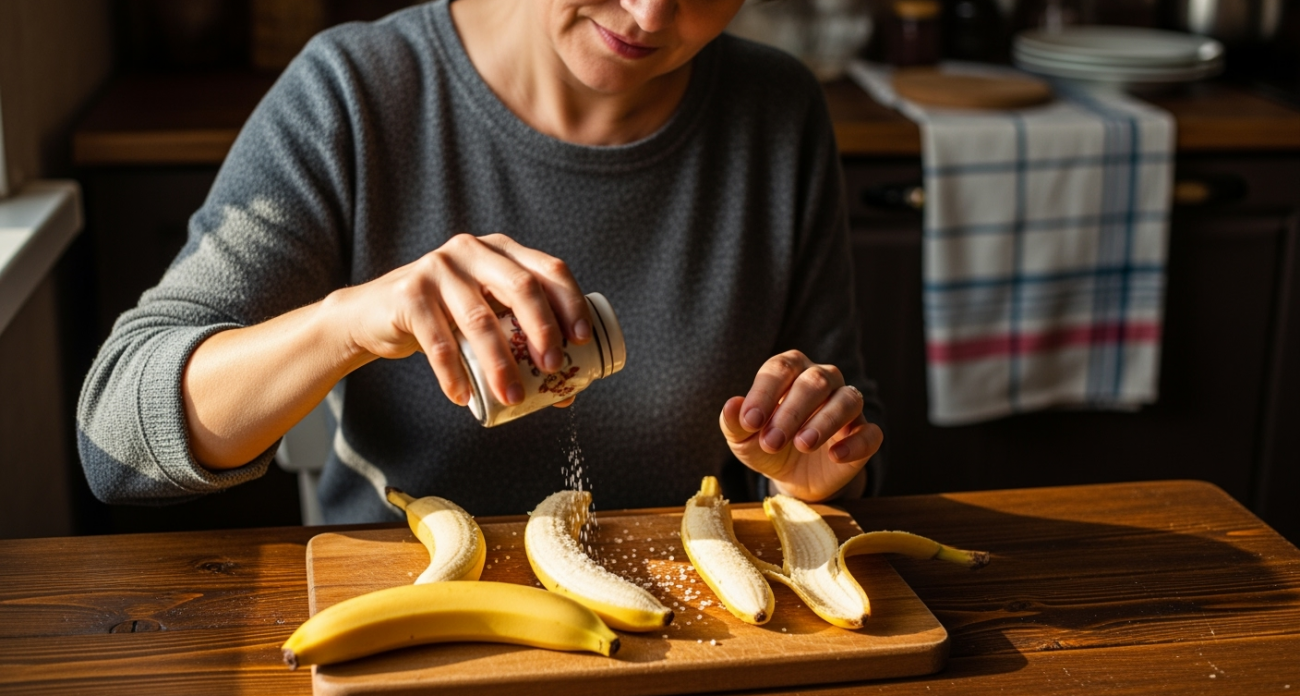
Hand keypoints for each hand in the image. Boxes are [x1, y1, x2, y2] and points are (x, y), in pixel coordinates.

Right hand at [328, 233, 591, 407]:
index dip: (571, 303)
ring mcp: (438, 268)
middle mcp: (472, 250)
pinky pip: (438, 340)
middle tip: (552, 368)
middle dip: (543, 329)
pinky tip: (464, 397)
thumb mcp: (485, 318)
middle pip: (521, 286)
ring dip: (500, 363)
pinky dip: (453, 374)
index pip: (549, 269)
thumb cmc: (444, 319)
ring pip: (480, 319)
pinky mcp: (409, 294)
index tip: (583, 340)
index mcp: (502, 251)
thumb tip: (566, 395)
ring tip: (512, 397)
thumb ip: (518, 342)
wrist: (374, 315)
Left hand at [719, 350, 882, 501]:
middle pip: (815, 381)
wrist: (792, 477)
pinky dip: (856, 443)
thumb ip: (734, 422)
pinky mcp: (864, 434)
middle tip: (771, 442)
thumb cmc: (766, 443)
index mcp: (791, 370)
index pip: (780, 368)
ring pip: (847, 399)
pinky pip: (871, 432)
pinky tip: (836, 455)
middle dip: (791, 412)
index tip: (749, 422)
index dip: (764, 393)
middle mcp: (823, 379)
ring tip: (802, 444)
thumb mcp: (743, 438)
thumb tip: (731, 406)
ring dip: (825, 421)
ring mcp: (847, 405)